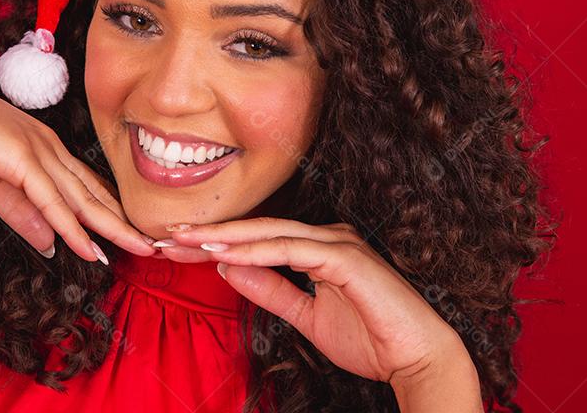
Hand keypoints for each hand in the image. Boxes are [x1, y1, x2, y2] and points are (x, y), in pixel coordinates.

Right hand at [0, 55, 154, 263]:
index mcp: (41, 148)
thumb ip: (17, 210)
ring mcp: (36, 150)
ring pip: (82, 198)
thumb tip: (48, 243)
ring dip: (111, 227)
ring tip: (139, 250)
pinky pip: (51, 200)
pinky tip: (87, 248)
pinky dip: (71, 227)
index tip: (127, 235)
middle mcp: (47, 147)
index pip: (83, 187)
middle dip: (124, 222)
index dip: (107, 213)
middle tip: (153, 246)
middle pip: (93, 193)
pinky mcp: (19, 158)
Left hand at [159, 218, 481, 405]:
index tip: (180, 248)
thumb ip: (270, 291)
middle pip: (258, 228)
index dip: (218, 242)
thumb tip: (228, 269)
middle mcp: (328, 236)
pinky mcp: (345, 255)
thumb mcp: (306, 316)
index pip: (259, 238)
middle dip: (213, 232)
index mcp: (319, 246)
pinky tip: (226, 253)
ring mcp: (338, 241)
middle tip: (170, 234)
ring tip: (187, 240)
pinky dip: (256, 250)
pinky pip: (291, 248)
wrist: (417, 359)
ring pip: (270, 232)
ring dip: (226, 236)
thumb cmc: (370, 338)